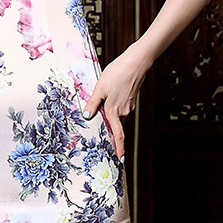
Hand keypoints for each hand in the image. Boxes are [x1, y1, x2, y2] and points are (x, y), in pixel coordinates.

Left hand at [82, 42, 150, 159]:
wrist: (135, 63)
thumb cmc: (117, 74)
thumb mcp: (100, 88)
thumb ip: (93, 104)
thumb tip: (87, 117)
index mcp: (114, 111)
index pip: (118, 135)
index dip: (119, 148)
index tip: (120, 159)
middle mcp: (124, 111)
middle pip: (114, 123)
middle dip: (108, 123)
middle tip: (100, 117)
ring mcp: (128, 105)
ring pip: (117, 113)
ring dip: (110, 110)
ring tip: (104, 96)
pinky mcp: (130, 98)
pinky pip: (120, 106)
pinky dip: (114, 102)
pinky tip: (111, 91)